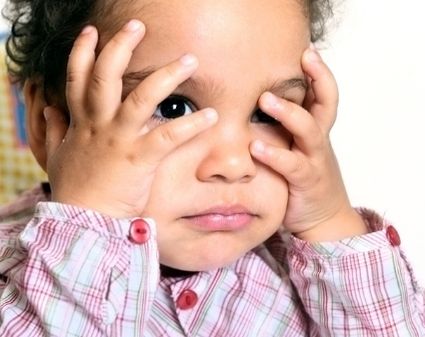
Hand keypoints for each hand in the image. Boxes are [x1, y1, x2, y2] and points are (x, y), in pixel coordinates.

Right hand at [44, 20, 216, 217]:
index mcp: (81, 122)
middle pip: (106, 76)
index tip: (92, 31)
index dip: (83, 51)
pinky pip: (169, 136)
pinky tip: (212, 115)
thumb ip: (56, 130)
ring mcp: (119, 140)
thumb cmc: (75, 190)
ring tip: (189, 60)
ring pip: (142, 98)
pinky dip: (192, 124)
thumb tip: (48, 107)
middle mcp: (99, 125)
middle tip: (137, 25)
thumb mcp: (58, 157)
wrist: (82, 221)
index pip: (76, 78)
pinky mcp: (140, 159)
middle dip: (121, 46)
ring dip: (167, 76)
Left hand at [250, 47, 366, 241]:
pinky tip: (256, 147)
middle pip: (327, 103)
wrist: (323, 219)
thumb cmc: (303, 177)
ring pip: (309, 130)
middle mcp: (319, 140)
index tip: (308, 50)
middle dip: (319, 78)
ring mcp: (315, 159)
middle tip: (305, 57)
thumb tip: (254, 98)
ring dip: (289, 112)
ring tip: (266, 99)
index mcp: (317, 128)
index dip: (320, 71)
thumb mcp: (296, 146)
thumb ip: (283, 124)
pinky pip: (292, 165)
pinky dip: (274, 155)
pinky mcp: (305, 181)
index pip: (324, 94)